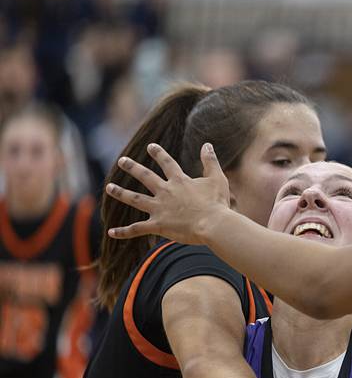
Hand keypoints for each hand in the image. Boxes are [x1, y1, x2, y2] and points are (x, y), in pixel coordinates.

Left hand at [105, 143, 230, 244]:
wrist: (212, 224)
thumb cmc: (217, 203)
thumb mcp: (217, 179)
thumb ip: (210, 161)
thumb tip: (207, 145)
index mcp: (179, 181)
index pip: (166, 163)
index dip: (158, 153)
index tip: (151, 147)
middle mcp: (165, 192)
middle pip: (145, 177)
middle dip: (133, 167)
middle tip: (122, 161)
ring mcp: (159, 209)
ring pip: (135, 199)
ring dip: (121, 193)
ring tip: (109, 187)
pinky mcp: (158, 225)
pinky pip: (137, 229)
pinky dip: (123, 231)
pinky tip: (111, 232)